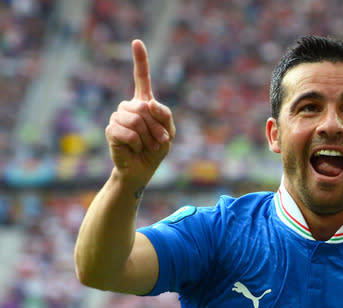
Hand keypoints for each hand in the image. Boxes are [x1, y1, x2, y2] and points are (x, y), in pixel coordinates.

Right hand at [105, 39, 174, 185]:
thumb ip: (165, 115)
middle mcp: (128, 106)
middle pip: (145, 107)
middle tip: (159, 141)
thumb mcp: (169, 131)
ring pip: (136, 119)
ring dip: (148, 137)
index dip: (140, 60)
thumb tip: (148, 103)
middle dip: (157, 127)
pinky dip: (137, 143)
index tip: (137, 42)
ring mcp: (118, 117)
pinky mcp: (111, 130)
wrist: (142, 169)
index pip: (141, 78)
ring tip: (146, 145)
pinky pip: (128, 132)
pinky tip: (134, 148)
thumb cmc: (156, 149)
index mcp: (144, 103)